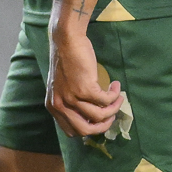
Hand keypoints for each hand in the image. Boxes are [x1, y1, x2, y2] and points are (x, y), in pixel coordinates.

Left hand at [47, 23, 122, 137]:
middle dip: (102, 127)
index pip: (71, 131)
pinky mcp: (85, 89)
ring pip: (99, 117)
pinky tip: (116, 87)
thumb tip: (90, 116)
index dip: (88, 129)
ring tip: (118, 99)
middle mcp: (60, 105)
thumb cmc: (66, 60)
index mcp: (53, 106)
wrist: (66, 41)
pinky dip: (115, 96)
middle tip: (112, 116)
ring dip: (113, 109)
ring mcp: (72, 98)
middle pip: (84, 130)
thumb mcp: (61, 87)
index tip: (98, 121)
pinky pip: (105, 101)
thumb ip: (69, 102)